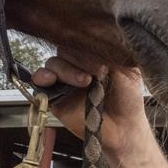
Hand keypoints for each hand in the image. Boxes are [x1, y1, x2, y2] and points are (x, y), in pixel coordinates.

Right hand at [31, 48, 146, 153]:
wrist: (123, 128)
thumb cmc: (128, 98)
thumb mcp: (125, 69)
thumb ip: (107, 54)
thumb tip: (89, 43)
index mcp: (93, 54)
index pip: (80, 39)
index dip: (87, 47)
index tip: (102, 61)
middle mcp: (77, 64)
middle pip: (65, 49)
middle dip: (79, 60)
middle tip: (97, 74)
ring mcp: (65, 79)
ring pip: (53, 63)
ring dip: (65, 70)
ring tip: (84, 82)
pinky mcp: (54, 96)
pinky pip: (40, 82)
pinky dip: (41, 77)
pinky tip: (50, 80)